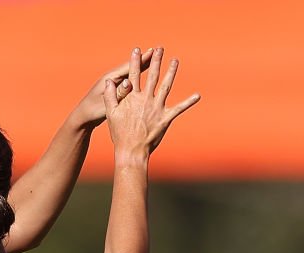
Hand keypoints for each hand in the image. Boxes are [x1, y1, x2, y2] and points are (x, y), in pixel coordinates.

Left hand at [72, 48, 154, 128]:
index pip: (128, 67)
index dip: (141, 60)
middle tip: (157, 50)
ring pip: (131, 73)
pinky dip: (138, 75)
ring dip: (143, 66)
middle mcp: (112, 79)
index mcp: (109, 80)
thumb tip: (129, 83)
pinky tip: (145, 74)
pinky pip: (130, 80)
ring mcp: (113, 84)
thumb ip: (118, 94)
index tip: (152, 51)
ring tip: (154, 58)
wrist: (83, 118)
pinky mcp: (115, 90)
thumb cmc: (92, 112)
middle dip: (144, 59)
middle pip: (131, 67)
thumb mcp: (106, 104)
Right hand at [105, 47, 200, 161]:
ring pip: (167, 86)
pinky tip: (197, 95)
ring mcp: (157, 108)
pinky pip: (180, 108)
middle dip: (156, 61)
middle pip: (153, 76)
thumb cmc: (120, 134)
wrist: (131, 150)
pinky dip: (189, 102)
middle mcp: (146, 100)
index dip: (135, 62)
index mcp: (132, 98)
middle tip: (160, 49)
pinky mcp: (166, 118)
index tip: (137, 50)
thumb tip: (109, 82)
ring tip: (175, 61)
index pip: (133, 76)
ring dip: (172, 73)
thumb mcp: (111, 114)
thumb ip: (110, 97)